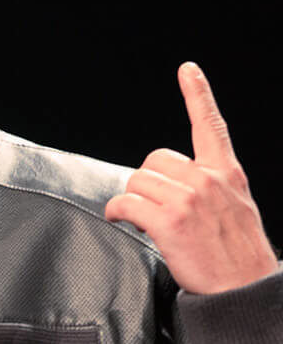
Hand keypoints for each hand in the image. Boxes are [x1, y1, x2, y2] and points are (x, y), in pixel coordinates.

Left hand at [104, 62, 276, 293]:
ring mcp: (187, 199)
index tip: (188, 70)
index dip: (198, 95)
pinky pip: (124, 203)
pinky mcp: (168, 221)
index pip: (210, 126)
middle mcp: (208, 180)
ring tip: (148, 221)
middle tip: (156, 207)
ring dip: (133, 201)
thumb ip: (211, 186)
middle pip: (153, 160)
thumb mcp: (236, 208)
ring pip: (136, 182)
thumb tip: (177, 182)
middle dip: (148, 182)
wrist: (244, 291)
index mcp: (227, 173)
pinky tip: (124, 221)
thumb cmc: (238, 255)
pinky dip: (116, 212)